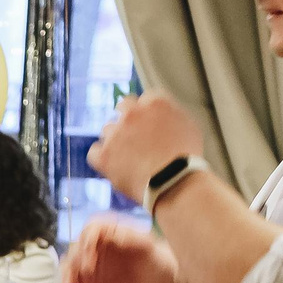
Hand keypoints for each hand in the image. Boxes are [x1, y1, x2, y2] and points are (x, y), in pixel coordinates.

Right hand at [62, 218, 180, 282]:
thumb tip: (110, 235)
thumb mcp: (147, 245)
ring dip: (67, 280)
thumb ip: (129, 237)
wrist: (159, 280)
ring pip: (70, 267)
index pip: (89, 231)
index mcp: (108, 230)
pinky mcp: (89, 279)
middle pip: (76, 250)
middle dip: (73, 266)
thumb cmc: (157, 258)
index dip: (85, 244)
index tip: (88, 262)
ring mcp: (90, 262)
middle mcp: (95, 244)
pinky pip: (74, 282)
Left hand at [88, 94, 205, 203]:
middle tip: (134, 136)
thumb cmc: (187, 158)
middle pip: (123, 108)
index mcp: (156, 102)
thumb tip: (159, 112)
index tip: (148, 124)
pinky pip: (94, 152)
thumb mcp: (189, 126)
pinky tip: (113, 166)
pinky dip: (101, 158)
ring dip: (115, 140)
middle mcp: (133, 113)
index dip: (146, 113)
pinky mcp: (103, 154)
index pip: (144, 99)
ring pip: (107, 130)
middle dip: (128, 120)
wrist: (175, 183)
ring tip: (130, 158)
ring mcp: (116, 133)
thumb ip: (170, 113)